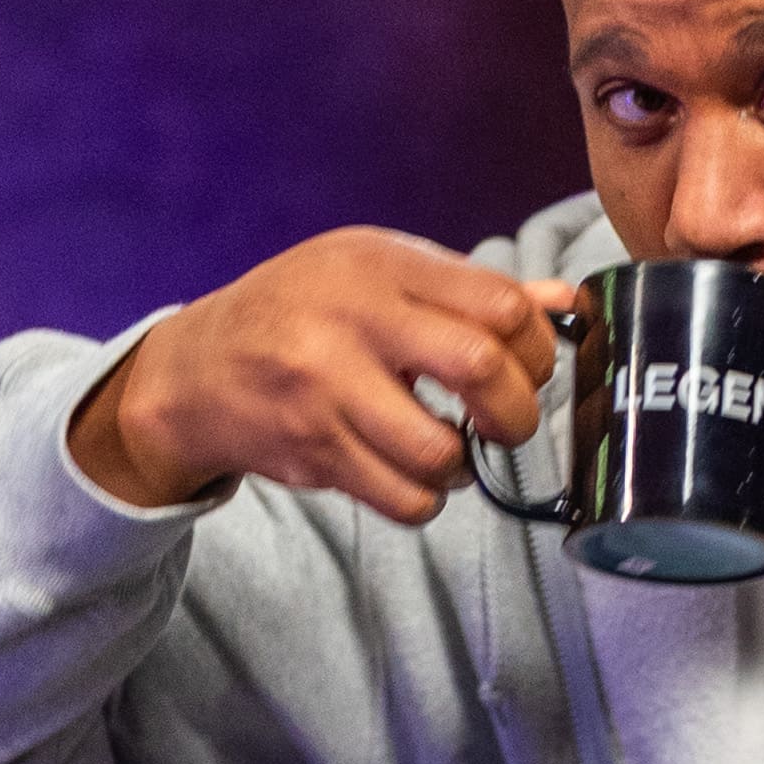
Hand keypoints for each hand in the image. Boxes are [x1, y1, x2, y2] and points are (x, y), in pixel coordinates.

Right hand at [69, 227, 577, 519]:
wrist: (198, 369)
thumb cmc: (304, 311)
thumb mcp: (376, 272)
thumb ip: (467, 290)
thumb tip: (565, 303)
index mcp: (380, 264)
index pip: (498, 304)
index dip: (533, 347)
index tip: (524, 367)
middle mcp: (351, 319)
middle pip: (480, 370)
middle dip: (515, 412)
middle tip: (505, 422)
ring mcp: (327, 389)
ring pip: (441, 451)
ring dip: (463, 465)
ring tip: (446, 450)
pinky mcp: (313, 450)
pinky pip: (403, 498)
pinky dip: (424, 499)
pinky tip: (408, 474)